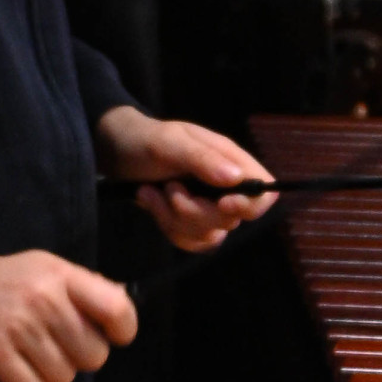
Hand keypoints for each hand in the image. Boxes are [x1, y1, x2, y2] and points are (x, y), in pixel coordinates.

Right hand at [0, 236, 135, 381]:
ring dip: (45, 374)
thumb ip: (80, 289)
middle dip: (75, 358)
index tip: (110, 337)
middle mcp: (42, 297)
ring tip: (21, 351)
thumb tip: (122, 313)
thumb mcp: (37, 268)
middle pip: (94, 356)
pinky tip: (6, 365)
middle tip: (49, 344)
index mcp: (58, 273)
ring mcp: (17, 327)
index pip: (117, 309)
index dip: (121, 331)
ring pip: (63, 378)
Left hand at [96, 104, 275, 250]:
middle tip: (169, 186)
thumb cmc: (146, 139)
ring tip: (152, 191)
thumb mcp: (170, 143)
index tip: (222, 203)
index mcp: (230, 161)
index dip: (249, 204)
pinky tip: (151, 202)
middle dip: (194, 210)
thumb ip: (202, 159)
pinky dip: (167, 226)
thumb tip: (235, 178)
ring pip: (210, 235)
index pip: (264, 192)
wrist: (118, 152)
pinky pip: (190, 242)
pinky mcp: (190, 224)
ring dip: (174, 217)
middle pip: (232, 220)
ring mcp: (208, 208)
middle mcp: (225, 187)